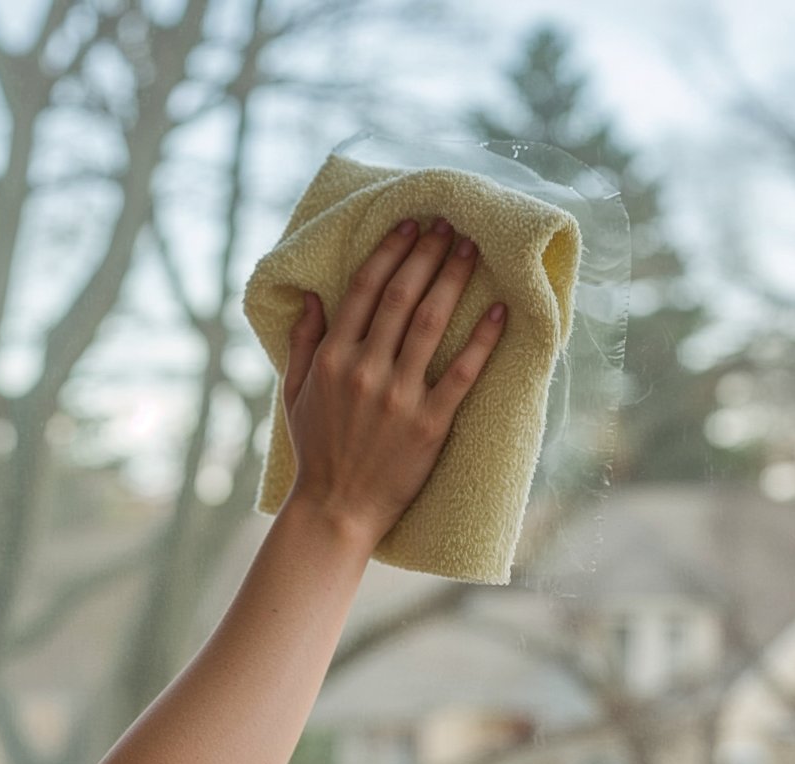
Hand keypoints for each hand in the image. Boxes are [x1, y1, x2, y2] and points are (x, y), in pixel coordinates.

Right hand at [278, 216, 505, 546]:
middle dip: (427, 254)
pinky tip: (499, 311)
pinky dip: (482, 341)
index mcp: (332, 359)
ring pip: (431, 324)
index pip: (363, 290)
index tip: (409, 224)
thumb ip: (303, 344)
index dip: (389, 252)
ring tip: (471, 250)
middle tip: (449, 225)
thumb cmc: (316, 451)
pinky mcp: (429, 424)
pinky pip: (461, 374)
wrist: (336, 508)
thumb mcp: (295, 394)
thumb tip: (311, 298)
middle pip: (401, 297)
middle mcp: (365, 370)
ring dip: (453, 280)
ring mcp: (398, 397)